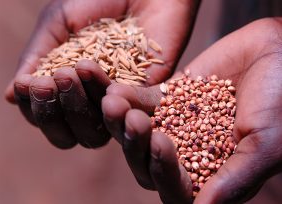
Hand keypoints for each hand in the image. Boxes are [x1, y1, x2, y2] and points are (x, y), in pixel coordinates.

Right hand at [4, 0, 199, 148]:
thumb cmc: (96, 2)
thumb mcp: (58, 24)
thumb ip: (37, 59)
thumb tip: (11, 96)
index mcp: (70, 91)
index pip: (47, 117)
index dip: (35, 107)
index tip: (29, 83)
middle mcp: (93, 104)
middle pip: (70, 136)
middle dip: (53, 114)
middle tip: (53, 79)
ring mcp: (120, 104)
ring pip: (96, 133)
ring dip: (78, 106)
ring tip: (74, 70)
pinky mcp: (148, 97)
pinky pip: (128, 111)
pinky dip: (110, 96)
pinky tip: (93, 70)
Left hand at [102, 18, 281, 202]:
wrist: (277, 54)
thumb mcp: (267, 143)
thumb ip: (237, 177)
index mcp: (210, 174)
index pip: (176, 189)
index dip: (164, 171)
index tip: (161, 143)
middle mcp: (186, 153)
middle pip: (147, 161)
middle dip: (136, 143)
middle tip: (134, 120)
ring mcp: (172, 124)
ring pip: (138, 130)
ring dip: (122, 119)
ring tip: (112, 102)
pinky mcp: (166, 98)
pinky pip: (140, 101)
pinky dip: (126, 96)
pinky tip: (112, 89)